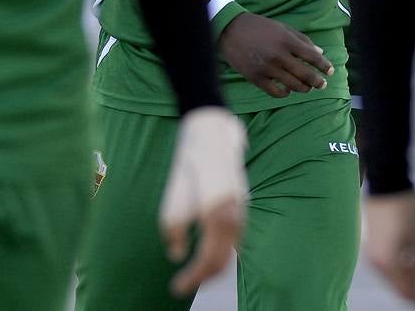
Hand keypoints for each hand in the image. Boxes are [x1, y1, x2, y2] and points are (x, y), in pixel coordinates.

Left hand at [159, 107, 248, 296]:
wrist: (211, 128)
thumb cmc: (189, 160)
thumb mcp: (172, 194)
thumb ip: (173, 227)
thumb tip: (177, 254)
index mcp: (217, 213)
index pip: (208, 260)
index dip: (192, 278)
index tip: (176, 287)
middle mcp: (235, 214)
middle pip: (223, 261)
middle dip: (203, 277)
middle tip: (182, 284)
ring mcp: (242, 208)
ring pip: (231, 250)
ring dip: (213, 266)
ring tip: (193, 273)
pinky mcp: (242, 203)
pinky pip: (235, 237)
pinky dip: (222, 251)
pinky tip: (208, 252)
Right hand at [218, 13, 333, 97]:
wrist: (230, 30)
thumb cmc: (259, 27)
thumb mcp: (282, 28)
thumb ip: (302, 39)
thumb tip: (320, 52)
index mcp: (287, 41)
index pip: (312, 57)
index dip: (324, 66)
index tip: (330, 71)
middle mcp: (279, 56)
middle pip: (305, 74)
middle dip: (317, 81)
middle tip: (322, 84)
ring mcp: (267, 68)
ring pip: (293, 85)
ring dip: (304, 89)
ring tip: (307, 88)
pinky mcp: (256, 78)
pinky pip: (275, 92)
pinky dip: (285, 93)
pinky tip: (287, 91)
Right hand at [365, 191, 414, 305]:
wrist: (387, 176)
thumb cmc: (408, 207)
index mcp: (388, 263)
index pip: (405, 292)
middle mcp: (375, 261)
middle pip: (397, 284)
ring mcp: (371, 250)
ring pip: (392, 273)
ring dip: (409, 275)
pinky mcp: (371, 240)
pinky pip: (387, 261)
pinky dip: (401, 264)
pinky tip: (413, 256)